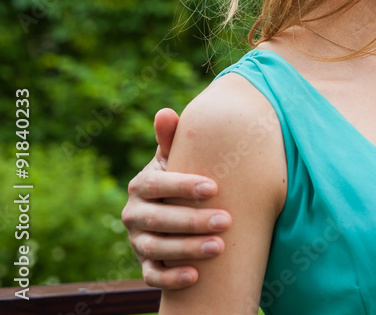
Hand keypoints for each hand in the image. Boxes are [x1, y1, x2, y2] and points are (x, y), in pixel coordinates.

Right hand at [121, 108, 231, 288]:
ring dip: (187, 250)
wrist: (174, 210)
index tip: (214, 188)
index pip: (157, 185)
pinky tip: (195, 277)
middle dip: (193, 221)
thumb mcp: (176, 158)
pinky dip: (171, 278)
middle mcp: (134, 214)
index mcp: (141, 185)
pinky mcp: (145, 264)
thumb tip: (165, 112)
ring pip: (157, 249)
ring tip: (219, 248)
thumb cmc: (182, 177)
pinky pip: (152, 276)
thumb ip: (173, 139)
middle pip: (160, 220)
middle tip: (227, 221)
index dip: (183, 186)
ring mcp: (138, 241)